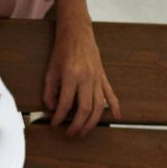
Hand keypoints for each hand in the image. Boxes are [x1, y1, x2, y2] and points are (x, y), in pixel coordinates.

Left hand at [44, 17, 119, 137]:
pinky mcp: (104, 77)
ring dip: (92, 122)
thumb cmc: (62, 52)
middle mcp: (87, 78)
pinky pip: (111, 94)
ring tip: (84, 131)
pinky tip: (116, 117)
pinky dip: (115, 106)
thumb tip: (52, 109)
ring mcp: (98, 78)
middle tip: (70, 133)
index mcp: (71, 76)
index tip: (54, 124)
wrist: (77, 34)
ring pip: (99, 106)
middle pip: (85, 109)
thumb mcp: (50, 71)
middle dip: (77, 125)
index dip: (59, 117)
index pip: (66, 104)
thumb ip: (49, 91)